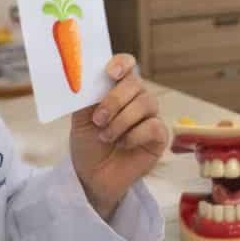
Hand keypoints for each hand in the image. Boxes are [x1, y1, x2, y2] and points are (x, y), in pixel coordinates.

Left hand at [70, 54, 168, 218]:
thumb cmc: (88, 145)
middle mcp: (137, 99)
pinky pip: (154, 126)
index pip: (127, 65)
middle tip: (98, 119)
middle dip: (115, 100)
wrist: (92, 177)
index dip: (122, 64)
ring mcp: (150, 117)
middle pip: (136, 83)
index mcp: (117, 89)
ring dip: (122, 120)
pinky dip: (134, 135)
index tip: (110, 73)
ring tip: (106, 136)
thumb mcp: (80, 118)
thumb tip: (86, 77)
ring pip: (146, 103)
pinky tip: (123, 145)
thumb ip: (86, 96)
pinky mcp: (159, 137)